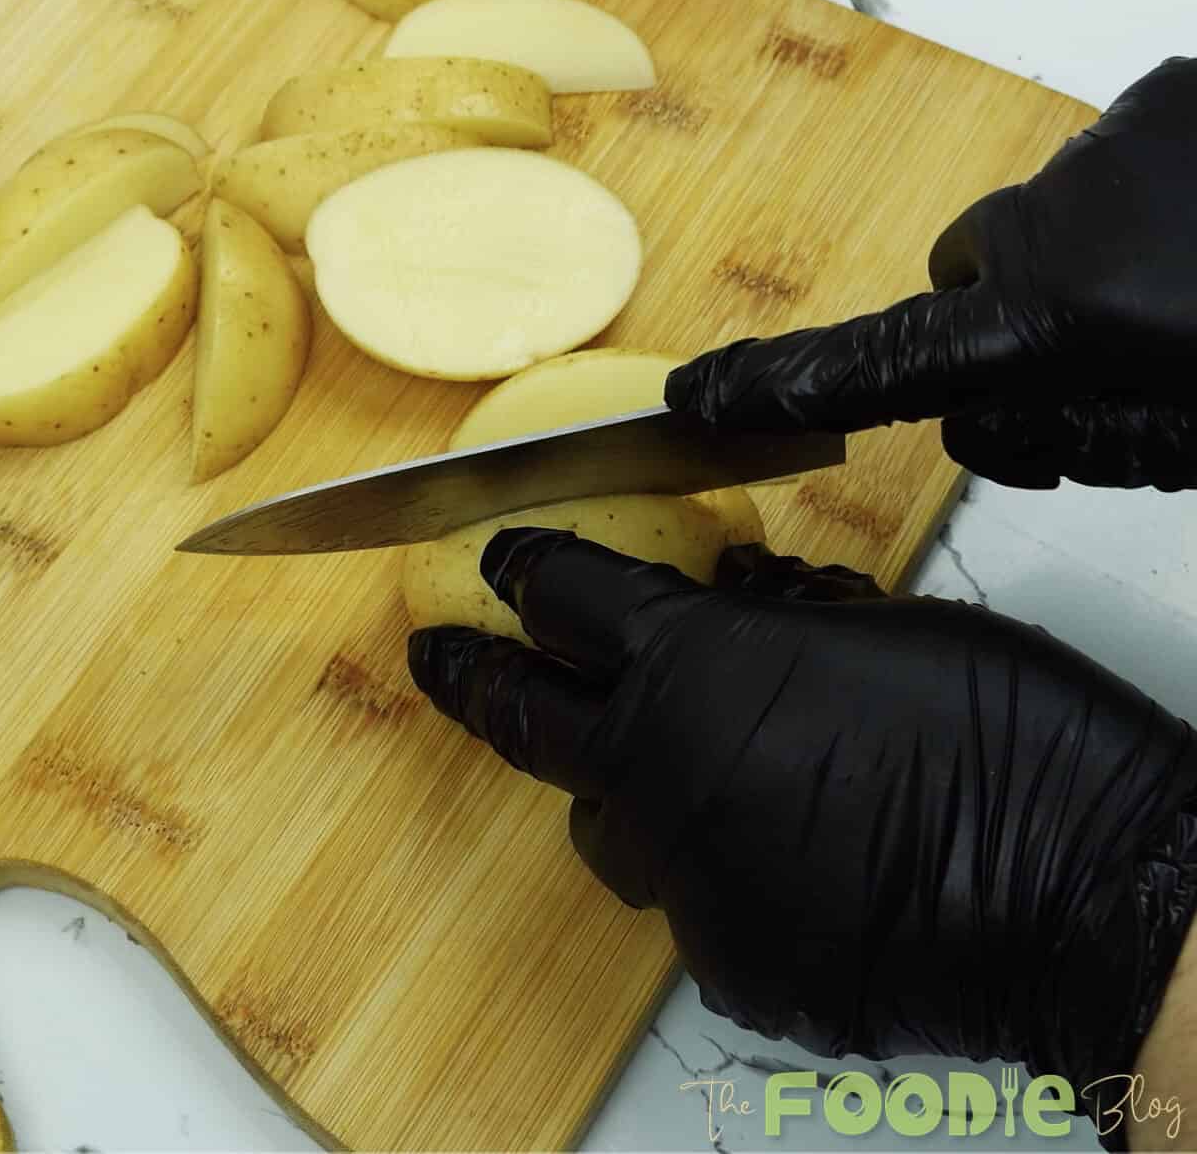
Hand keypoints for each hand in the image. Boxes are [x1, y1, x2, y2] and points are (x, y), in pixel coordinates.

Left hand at [407, 530, 1196, 1109]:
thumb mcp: (883, 622)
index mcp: (687, 665)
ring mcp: (686, 880)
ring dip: (618, 793)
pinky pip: (692, 910)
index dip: (525, 568)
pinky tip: (783, 862)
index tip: (501, 557)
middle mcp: (656, 772)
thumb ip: (775, 610)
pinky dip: (718, 877)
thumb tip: (731, 588)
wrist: (1089, 891)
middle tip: (433, 657)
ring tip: (660, 774)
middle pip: (523, 716)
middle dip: (471, 678)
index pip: (561, 598)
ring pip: (605, 829)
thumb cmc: (1006, 736)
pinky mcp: (732, 966)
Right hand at [666, 57, 1196, 487]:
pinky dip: (1146, 203)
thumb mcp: (1193, 438)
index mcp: (1056, 313)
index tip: (702, 391)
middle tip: (1121, 362)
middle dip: (1014, 324)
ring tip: (1190, 293)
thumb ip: (1074, 439)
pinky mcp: (1161, 98)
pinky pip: (1111, 165)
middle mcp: (1057, 217)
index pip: (881, 361)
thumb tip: (988, 425)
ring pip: (1046, 223)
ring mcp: (1108, 146)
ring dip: (1095, 261)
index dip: (783, 382)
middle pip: (969, 280)